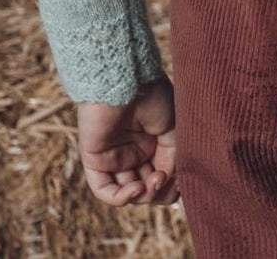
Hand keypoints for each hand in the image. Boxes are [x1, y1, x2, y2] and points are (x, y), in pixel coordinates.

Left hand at [77, 73, 178, 206]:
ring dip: (142, 195)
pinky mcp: (95, 160)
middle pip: (145, 187)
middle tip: (165, 182)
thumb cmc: (152, 95)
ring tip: (152, 183)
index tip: (180, 182)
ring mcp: (113, 157)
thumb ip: (172, 157)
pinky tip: (137, 189)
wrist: (127, 79)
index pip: (161, 174)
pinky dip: (120, 197)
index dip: (170, 185)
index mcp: (153, 142)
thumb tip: (170, 182)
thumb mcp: (173, 127)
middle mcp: (133, 152)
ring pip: (126, 191)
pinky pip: (104, 189)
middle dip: (157, 191)